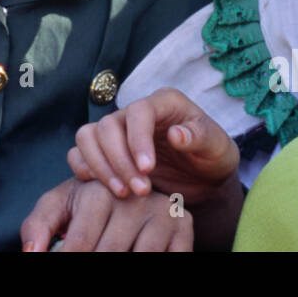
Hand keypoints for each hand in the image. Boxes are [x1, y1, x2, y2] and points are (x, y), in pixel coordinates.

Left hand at [21, 177, 192, 250]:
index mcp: (98, 191)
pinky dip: (155, 265)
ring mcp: (161, 211)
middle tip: (89, 268)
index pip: (80, 244)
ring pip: (141, 258)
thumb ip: (39, 226)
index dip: (68, 260)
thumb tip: (32, 254)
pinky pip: (171, 257)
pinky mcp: (184, 224)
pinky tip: (134, 257)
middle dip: (94, 264)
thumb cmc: (87, 205)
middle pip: (109, 253)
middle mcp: (133, 198)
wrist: (132, 186)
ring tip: (114, 261)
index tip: (61, 263)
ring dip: (125, 265)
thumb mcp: (60, 207)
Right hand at [68, 87, 237, 204]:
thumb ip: (201, 136)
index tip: (148, 169)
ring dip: (100, 166)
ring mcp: (116, 132)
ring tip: (123, 193)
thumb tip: (176, 134)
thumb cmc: (212, 158)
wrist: (203, 181)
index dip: (138, 139)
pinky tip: (105, 191)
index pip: (139, 111)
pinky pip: (79, 154)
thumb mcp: (218, 147)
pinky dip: (85, 170)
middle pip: (108, 126)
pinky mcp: (104, 153)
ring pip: (87, 137)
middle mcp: (134, 113)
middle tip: (140, 190)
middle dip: (120, 161)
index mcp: (163, 103)